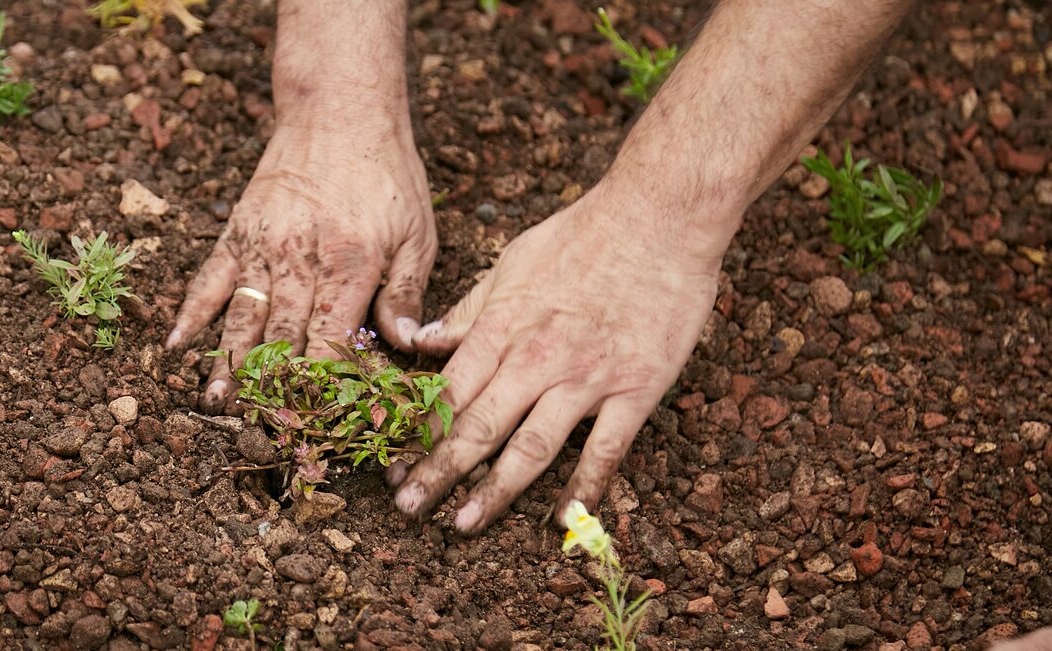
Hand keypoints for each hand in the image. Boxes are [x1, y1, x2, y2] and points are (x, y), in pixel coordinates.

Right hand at [167, 123, 436, 412]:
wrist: (340, 112)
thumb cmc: (386, 176)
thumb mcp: (416, 233)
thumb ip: (406, 294)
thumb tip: (405, 347)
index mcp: (351, 267)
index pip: (332, 340)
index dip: (324, 386)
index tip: (318, 423)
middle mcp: (301, 261)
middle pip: (283, 339)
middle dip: (272, 390)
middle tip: (261, 430)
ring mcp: (263, 248)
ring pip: (242, 317)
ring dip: (227, 363)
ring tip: (214, 403)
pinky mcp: (238, 232)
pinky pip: (209, 278)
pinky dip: (191, 312)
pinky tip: (176, 344)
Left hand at [390, 195, 726, 534]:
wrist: (660, 214)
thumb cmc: (583, 233)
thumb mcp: (511, 262)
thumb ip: (467, 311)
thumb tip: (420, 341)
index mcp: (504, 327)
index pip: (448, 392)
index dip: (416, 433)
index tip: (391, 463)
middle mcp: (538, 358)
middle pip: (478, 427)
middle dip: (437, 473)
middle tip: (407, 508)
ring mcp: (588, 377)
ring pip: (532, 448)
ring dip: (494, 491)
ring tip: (463, 524)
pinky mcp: (637, 388)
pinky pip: (606, 450)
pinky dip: (585, 488)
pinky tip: (563, 520)